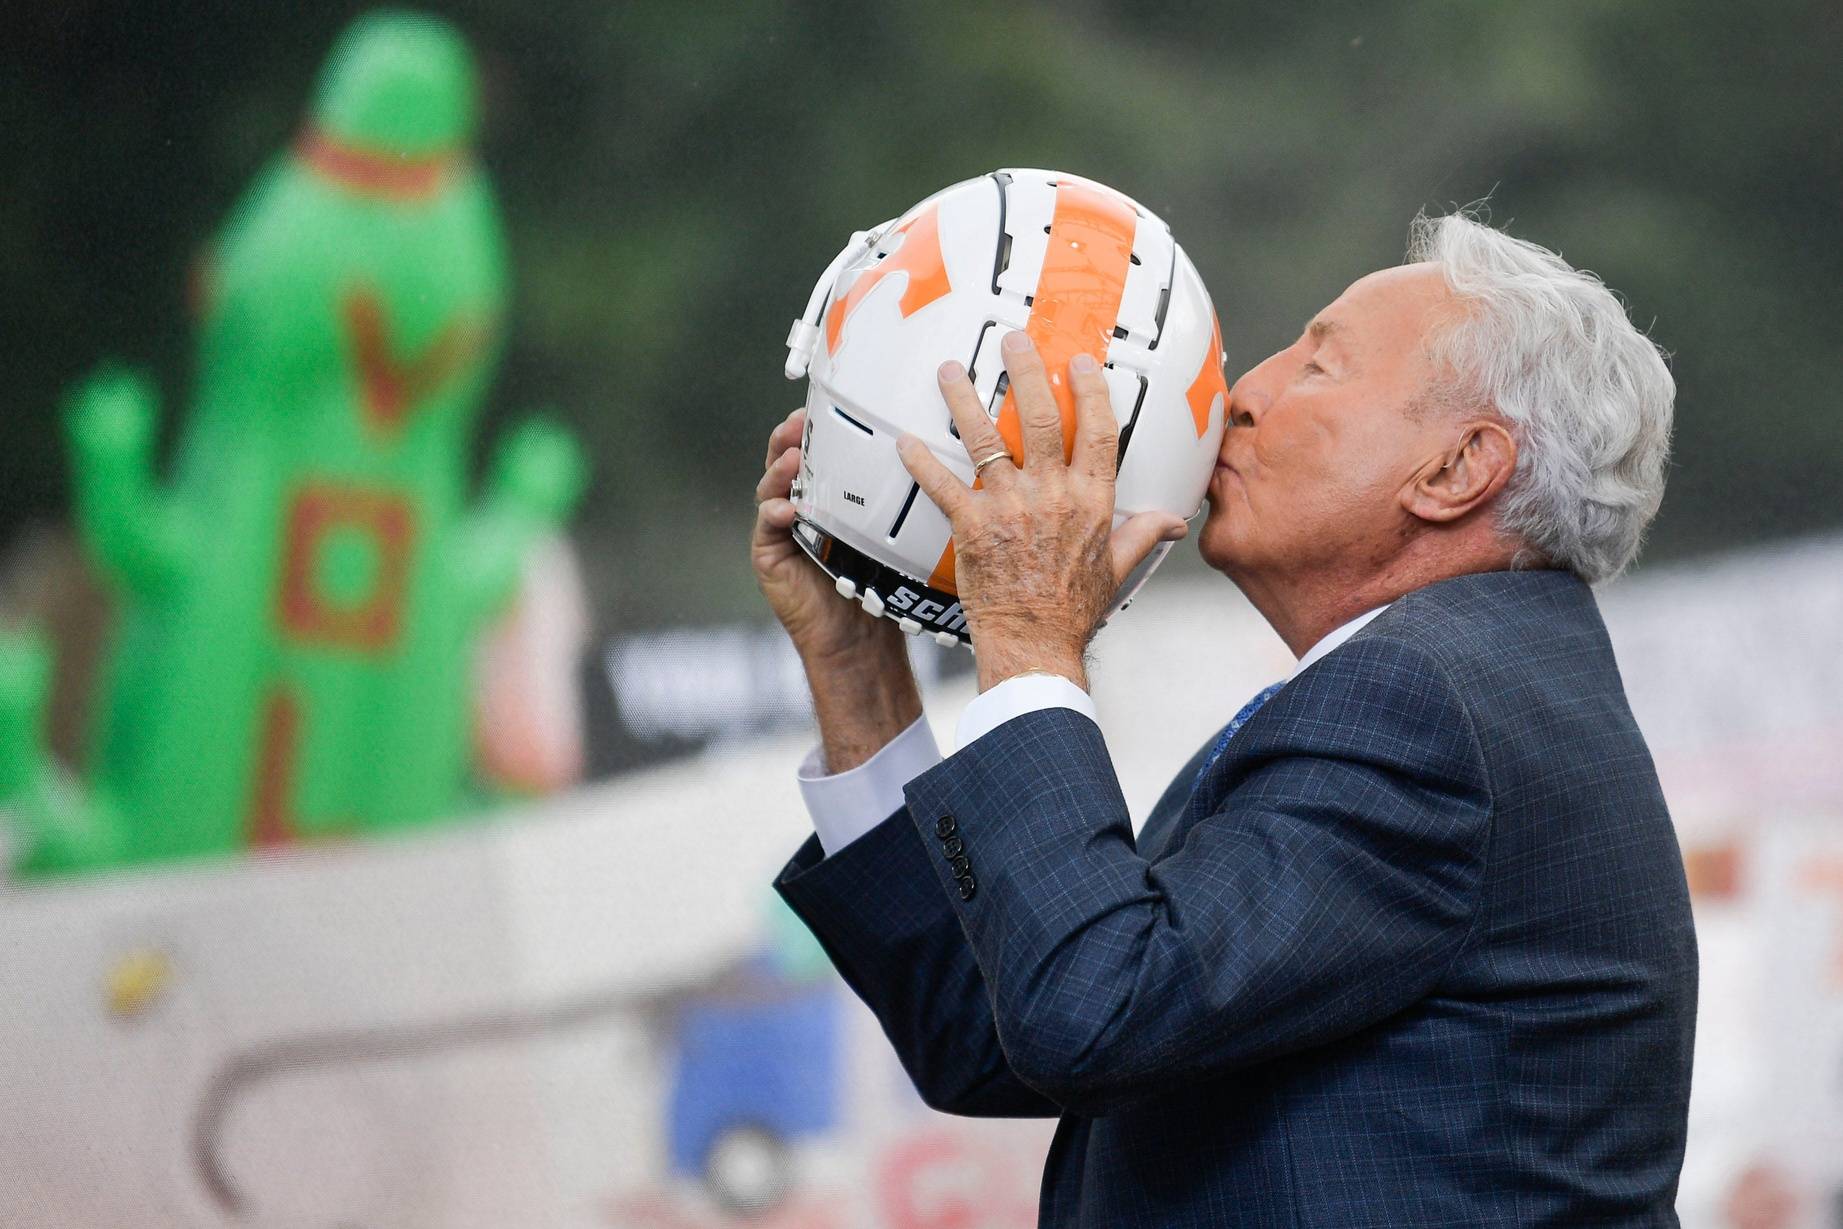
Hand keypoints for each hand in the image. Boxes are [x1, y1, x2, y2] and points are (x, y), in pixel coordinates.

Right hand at [752, 407, 901, 661]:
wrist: (858, 638)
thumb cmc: (879, 585)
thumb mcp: (892, 533)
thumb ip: (899, 500)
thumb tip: (938, 459)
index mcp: (827, 495)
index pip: (818, 452)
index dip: (817, 427)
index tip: (824, 405)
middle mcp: (799, 505)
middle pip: (786, 459)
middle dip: (789, 437)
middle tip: (799, 421)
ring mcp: (779, 528)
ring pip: (771, 486)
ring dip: (780, 469)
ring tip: (794, 458)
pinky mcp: (767, 553)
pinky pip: (766, 525)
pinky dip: (774, 513)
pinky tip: (787, 509)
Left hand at [896, 333, 1186, 691]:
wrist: (1035, 645)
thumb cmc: (1074, 610)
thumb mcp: (1118, 568)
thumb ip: (1143, 534)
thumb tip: (1175, 520)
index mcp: (1092, 500)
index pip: (1098, 431)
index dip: (1090, 390)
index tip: (1080, 361)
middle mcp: (1053, 494)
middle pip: (1042, 418)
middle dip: (1025, 372)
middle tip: (1011, 340)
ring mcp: (1011, 507)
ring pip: (986, 439)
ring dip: (964, 400)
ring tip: (948, 371)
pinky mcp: (973, 526)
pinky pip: (942, 485)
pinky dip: (921, 461)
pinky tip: (904, 440)